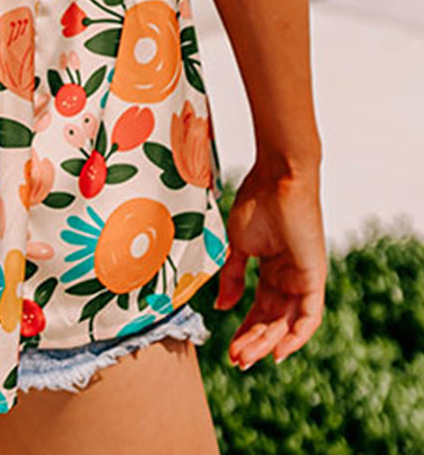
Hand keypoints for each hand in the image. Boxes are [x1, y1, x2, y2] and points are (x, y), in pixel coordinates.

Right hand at [214, 160, 326, 371]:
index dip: (245, 328)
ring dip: (267, 342)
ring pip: (287, 322)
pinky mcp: (314, 277)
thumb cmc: (258, 199)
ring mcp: (302, 278)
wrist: (278, 176)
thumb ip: (232, 276)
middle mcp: (289, 277)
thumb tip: (223, 307)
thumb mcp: (238, 244)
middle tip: (235, 359)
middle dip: (253, 341)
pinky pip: (310, 316)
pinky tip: (278, 350)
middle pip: (272, 319)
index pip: (260, 308)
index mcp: (272, 267)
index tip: (229, 347)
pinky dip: (296, 336)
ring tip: (245, 356)